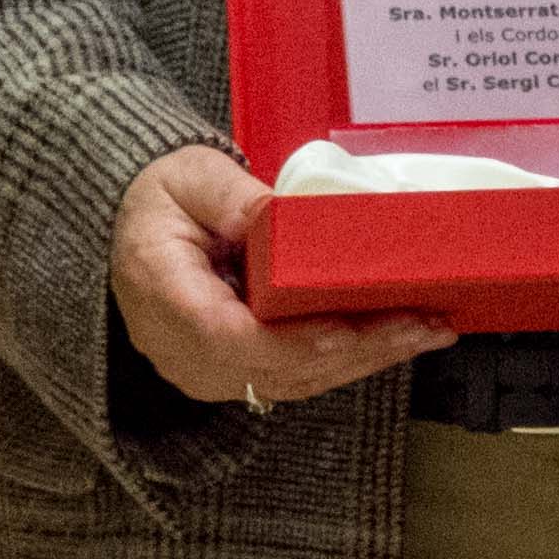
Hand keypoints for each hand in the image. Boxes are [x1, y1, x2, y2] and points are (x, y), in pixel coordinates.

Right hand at [106, 145, 451, 409]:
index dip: (293, 342)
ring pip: (295, 381)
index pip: (228, 337)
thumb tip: (276, 214)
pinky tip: (396, 340)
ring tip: (428, 331)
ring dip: (365, 360)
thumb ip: (228, 195)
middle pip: (277, 369)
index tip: (347, 328)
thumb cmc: (160, 200)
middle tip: (424, 325)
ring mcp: (209, 371)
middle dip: (357, 351)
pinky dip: (348, 361)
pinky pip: (295, 377)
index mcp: (165, 297)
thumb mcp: (187, 178)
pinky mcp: (234, 373)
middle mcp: (184, 351)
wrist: (131, 231)